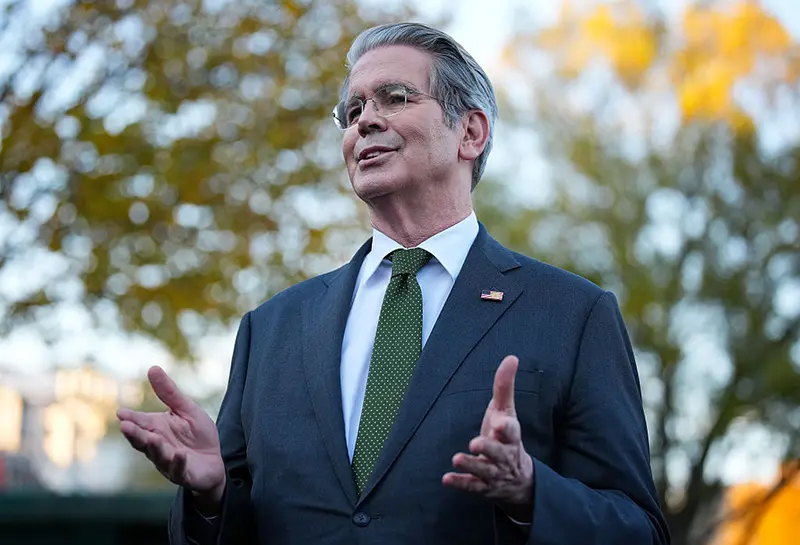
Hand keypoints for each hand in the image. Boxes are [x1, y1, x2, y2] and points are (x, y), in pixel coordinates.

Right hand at [117, 366, 225, 508]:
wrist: (215, 462)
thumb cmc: (197, 435)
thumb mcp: (186, 409)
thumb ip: (169, 393)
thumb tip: (152, 368)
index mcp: (157, 429)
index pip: (140, 423)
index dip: (131, 418)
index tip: (121, 413)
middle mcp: (158, 446)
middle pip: (143, 440)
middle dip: (134, 434)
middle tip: (125, 426)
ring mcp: (169, 462)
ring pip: (158, 456)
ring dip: (154, 448)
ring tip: (152, 439)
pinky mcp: (184, 474)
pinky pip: (179, 470)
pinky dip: (178, 463)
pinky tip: (179, 454)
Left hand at [442, 355, 533, 520]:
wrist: (519, 478)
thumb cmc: (506, 437)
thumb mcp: (506, 412)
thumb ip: (505, 386)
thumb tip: (511, 357)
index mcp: (510, 436)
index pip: (511, 431)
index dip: (505, 428)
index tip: (498, 424)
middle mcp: (504, 455)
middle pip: (498, 453)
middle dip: (488, 449)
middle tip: (475, 443)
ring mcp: (493, 473)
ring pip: (484, 471)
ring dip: (471, 465)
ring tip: (457, 458)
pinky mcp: (482, 486)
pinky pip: (472, 486)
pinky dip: (460, 483)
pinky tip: (447, 479)